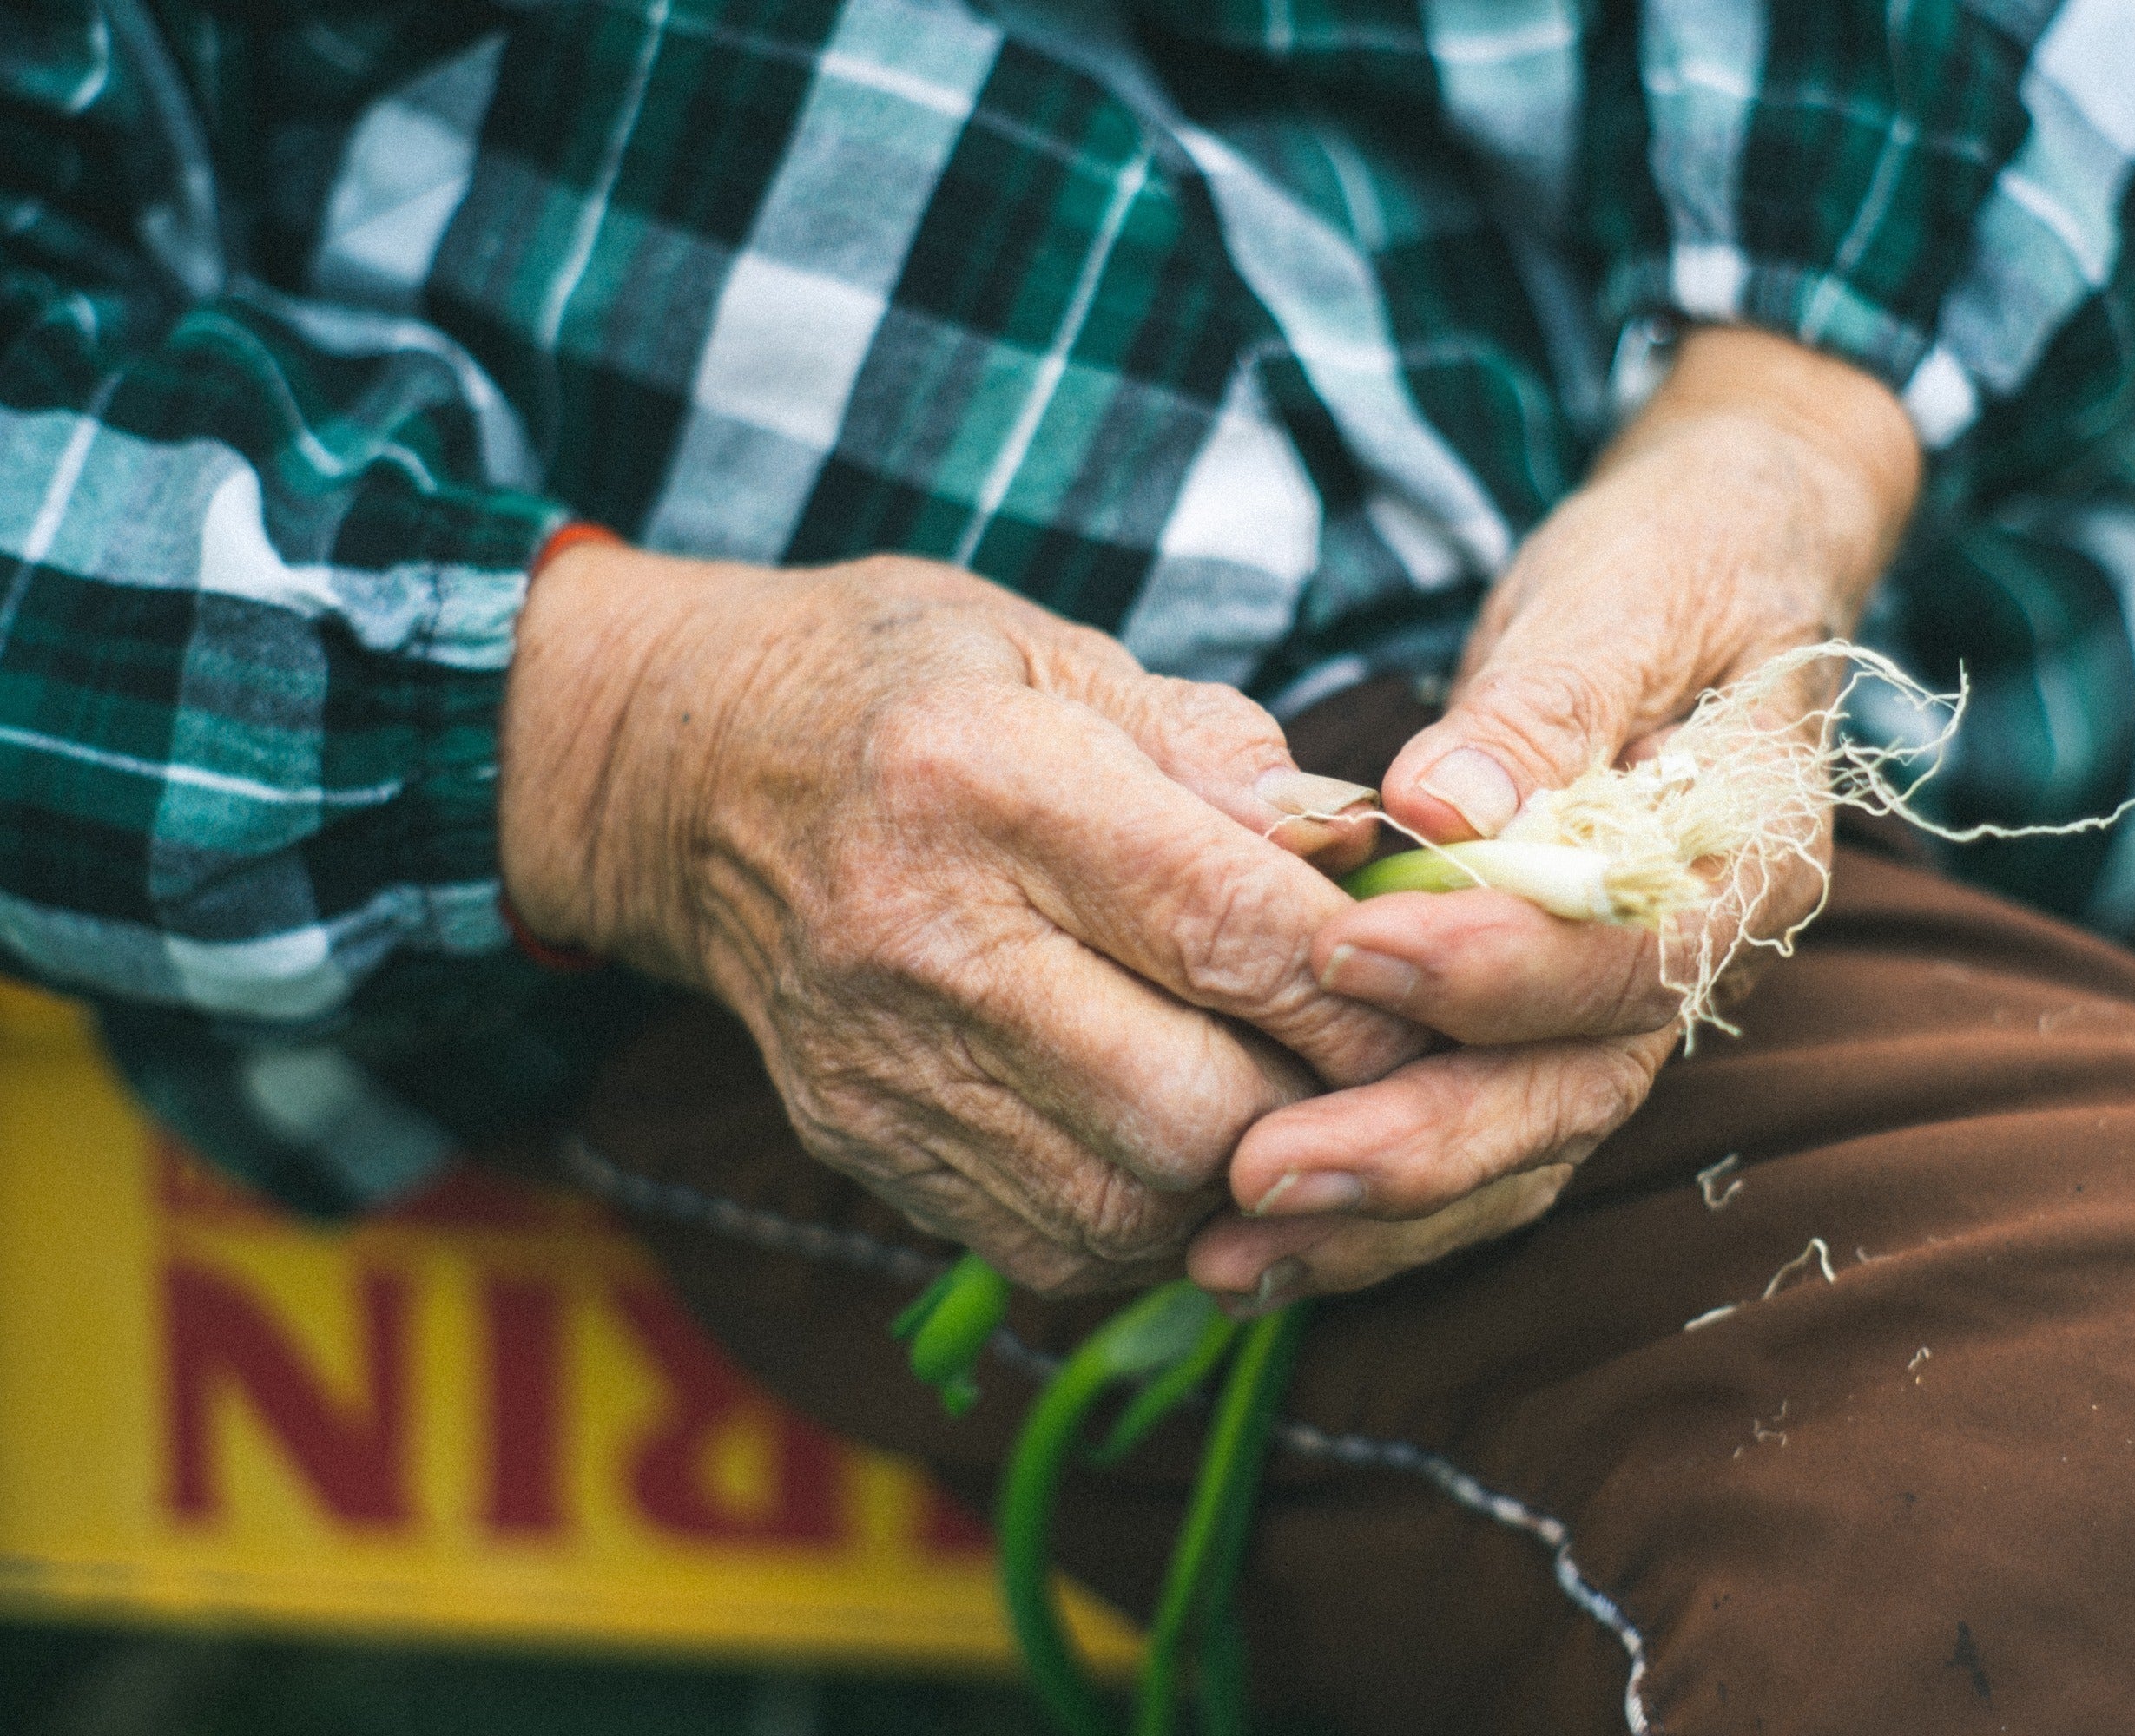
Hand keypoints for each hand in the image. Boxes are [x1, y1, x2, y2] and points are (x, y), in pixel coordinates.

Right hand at [498, 548, 1418, 1294]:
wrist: (687, 776)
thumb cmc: (910, 687)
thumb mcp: (1065, 653)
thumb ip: (1226, 758)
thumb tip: (1371, 860)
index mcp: (985, 781)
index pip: (1226, 931)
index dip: (1364, 983)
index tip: (1441, 983)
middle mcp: (921, 943)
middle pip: (1188, 1106)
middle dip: (1323, 1100)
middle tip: (1377, 1054)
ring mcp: (882, 1069)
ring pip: (1132, 1204)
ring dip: (1248, 1173)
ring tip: (1285, 1093)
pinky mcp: (866, 1150)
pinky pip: (1058, 1243)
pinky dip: (1156, 1210)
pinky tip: (1182, 1135)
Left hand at [1187, 327, 1921, 1304]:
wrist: (1714, 573)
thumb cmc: (1672, 569)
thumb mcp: (1619, 600)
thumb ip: (1542, 708)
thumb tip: (1440, 809)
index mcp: (1748, 857)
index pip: (1628, 951)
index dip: (1493, 967)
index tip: (1345, 947)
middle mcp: (1694, 961)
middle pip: (1571, 1094)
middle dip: (1413, 1146)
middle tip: (1257, 1174)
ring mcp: (1617, 1009)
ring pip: (1517, 1147)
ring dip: (1376, 1212)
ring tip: (1227, 1254)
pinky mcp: (1542, 1025)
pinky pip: (1472, 1131)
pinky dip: (1373, 1194)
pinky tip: (1255, 1242)